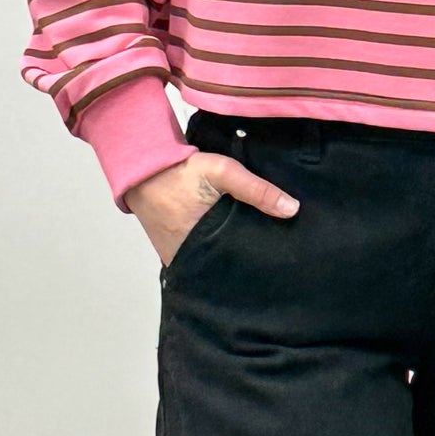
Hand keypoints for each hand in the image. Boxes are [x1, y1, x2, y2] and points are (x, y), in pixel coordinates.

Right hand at [124, 151, 298, 265]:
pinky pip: (196, 258)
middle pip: (225, 268)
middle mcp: (187, 257)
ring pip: (210, 265)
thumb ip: (256, 190)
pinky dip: (209, 253)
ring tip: (249, 251)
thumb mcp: (223, 172)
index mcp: (202, 245)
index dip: (256, 263)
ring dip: (225, 258)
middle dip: (243, 262)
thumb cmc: (181, 171)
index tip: (275, 260)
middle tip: (266, 256)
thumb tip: (292, 210)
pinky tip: (224, 244)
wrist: (142, 167)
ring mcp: (177, 257)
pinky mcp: (171, 251)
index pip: (237, 265)